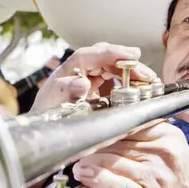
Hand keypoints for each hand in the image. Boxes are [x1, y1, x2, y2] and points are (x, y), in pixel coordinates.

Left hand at [29, 42, 156, 112]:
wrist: (40, 134)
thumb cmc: (44, 119)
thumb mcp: (53, 107)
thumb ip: (66, 93)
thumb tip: (82, 82)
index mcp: (67, 71)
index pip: (91, 54)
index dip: (112, 53)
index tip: (131, 55)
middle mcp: (78, 71)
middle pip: (105, 58)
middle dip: (127, 62)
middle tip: (146, 72)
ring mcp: (87, 79)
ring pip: (112, 67)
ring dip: (130, 71)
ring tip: (148, 80)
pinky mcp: (95, 89)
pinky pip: (113, 79)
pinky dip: (128, 81)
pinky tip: (139, 86)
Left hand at [72, 121, 188, 187]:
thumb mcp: (170, 156)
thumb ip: (141, 142)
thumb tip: (104, 134)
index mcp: (169, 136)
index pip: (127, 123)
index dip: (104, 128)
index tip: (89, 132)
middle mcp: (162, 153)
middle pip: (115, 141)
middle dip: (93, 146)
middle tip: (77, 150)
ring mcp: (154, 175)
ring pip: (110, 160)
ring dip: (88, 162)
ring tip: (78, 164)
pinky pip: (113, 184)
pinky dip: (95, 179)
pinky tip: (84, 175)